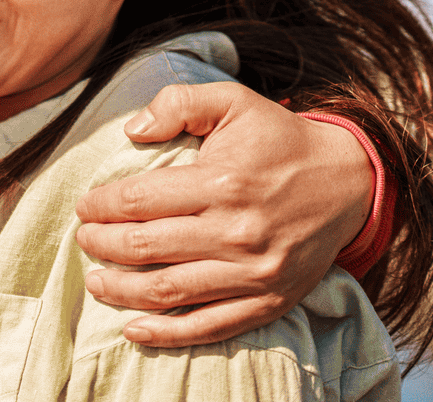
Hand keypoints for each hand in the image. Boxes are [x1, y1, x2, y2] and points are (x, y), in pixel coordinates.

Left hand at [73, 82, 371, 346]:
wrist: (348, 181)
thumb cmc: (280, 138)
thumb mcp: (234, 100)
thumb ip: (179, 102)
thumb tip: (132, 129)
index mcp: (222, 181)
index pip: (138, 201)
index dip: (100, 206)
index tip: (85, 207)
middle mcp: (236, 231)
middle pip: (146, 247)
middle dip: (102, 246)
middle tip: (84, 240)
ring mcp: (254, 273)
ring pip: (169, 291)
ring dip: (121, 291)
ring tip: (95, 281)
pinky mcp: (270, 301)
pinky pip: (211, 326)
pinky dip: (168, 333)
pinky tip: (134, 327)